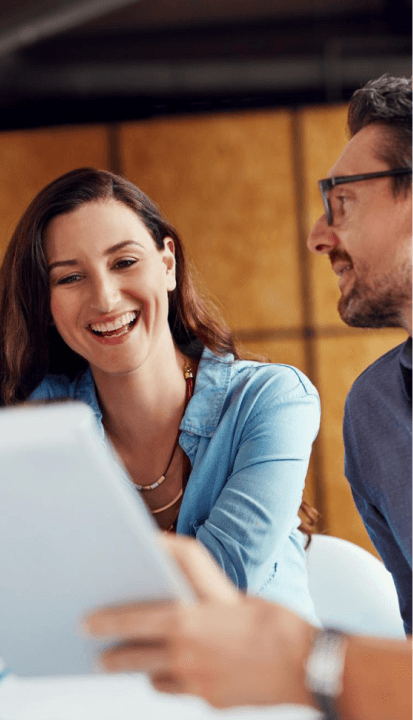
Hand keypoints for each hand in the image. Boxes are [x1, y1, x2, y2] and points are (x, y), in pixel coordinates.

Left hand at [84, 536, 316, 708]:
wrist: (305, 664)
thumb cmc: (270, 618)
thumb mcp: (227, 589)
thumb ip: (193, 577)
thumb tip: (162, 553)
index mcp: (188, 621)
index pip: (134, 619)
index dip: (107, 621)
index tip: (88, 623)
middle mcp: (185, 654)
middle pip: (135, 656)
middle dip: (113, 656)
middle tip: (98, 656)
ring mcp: (197, 682)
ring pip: (153, 677)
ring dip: (143, 669)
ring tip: (134, 663)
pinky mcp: (210, 701)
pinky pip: (178, 690)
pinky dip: (171, 680)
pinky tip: (175, 672)